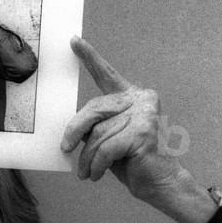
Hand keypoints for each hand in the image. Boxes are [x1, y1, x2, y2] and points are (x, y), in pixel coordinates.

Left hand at [60, 36, 188, 206]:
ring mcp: (144, 114)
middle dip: (76, 132)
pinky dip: (97, 165)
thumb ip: (93, 125)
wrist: (156, 181)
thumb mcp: (106, 138)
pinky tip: (97, 174)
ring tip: (87, 171)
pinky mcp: (143, 132)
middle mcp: (140, 99)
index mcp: (130, 96)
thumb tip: (70, 132)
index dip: (90, 58)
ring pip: (98, 133)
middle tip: (66, 149)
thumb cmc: (129, 160)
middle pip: (94, 110)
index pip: (106, 74)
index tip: (73, 41)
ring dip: (88, 157)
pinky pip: (106, 149)